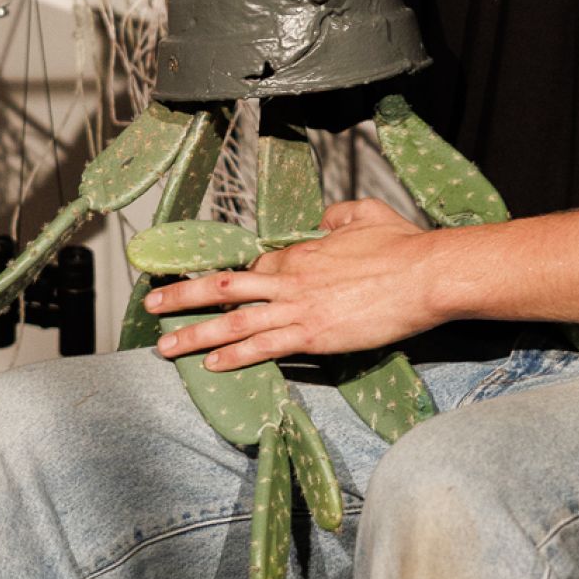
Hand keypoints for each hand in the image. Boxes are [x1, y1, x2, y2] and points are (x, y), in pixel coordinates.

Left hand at [145, 198, 455, 368]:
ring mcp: (298, 309)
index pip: (256, 266)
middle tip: (153, 305)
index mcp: (301, 252)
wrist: (426, 275)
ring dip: (194, 335)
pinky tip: (212, 364)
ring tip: (165, 346)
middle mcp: (290, 280)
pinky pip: (262, 347)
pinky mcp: (313, 335)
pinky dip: (234, 356)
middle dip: (183, 297)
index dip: (235, 280)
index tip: (217, 289)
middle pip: (224, 288)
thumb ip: (338, 215)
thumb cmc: (403, 246)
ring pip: (233, 321)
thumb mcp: (366, 214)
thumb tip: (324, 219)